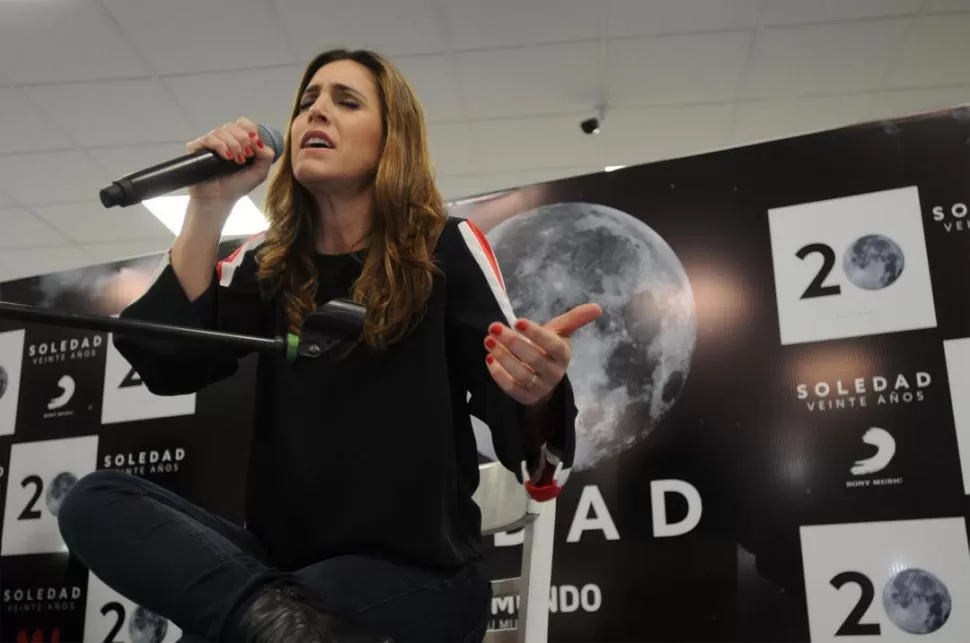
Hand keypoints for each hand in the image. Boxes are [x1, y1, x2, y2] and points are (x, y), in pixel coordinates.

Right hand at [185, 117, 275, 205]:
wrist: (219, 200)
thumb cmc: (237, 186)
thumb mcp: (259, 172)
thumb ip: (266, 156)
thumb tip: (260, 141)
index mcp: (237, 141)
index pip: (243, 123)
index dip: (250, 130)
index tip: (254, 145)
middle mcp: (223, 139)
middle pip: (233, 126)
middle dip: (243, 140)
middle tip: (245, 157)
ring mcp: (209, 143)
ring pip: (221, 131)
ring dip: (233, 145)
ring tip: (236, 161)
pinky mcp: (197, 148)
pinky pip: (208, 138)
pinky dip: (219, 146)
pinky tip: (226, 157)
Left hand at [484, 303, 601, 404]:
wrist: (543, 378)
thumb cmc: (549, 349)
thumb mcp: (561, 332)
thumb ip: (575, 319)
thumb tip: (598, 307)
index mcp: (563, 355)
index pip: (553, 345)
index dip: (536, 334)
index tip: (517, 321)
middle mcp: (554, 373)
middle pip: (534, 359)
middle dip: (513, 343)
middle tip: (494, 327)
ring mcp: (540, 387)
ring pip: (522, 374)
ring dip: (503, 357)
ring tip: (488, 341)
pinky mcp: (526, 398)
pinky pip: (512, 389)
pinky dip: (499, 375)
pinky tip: (489, 360)